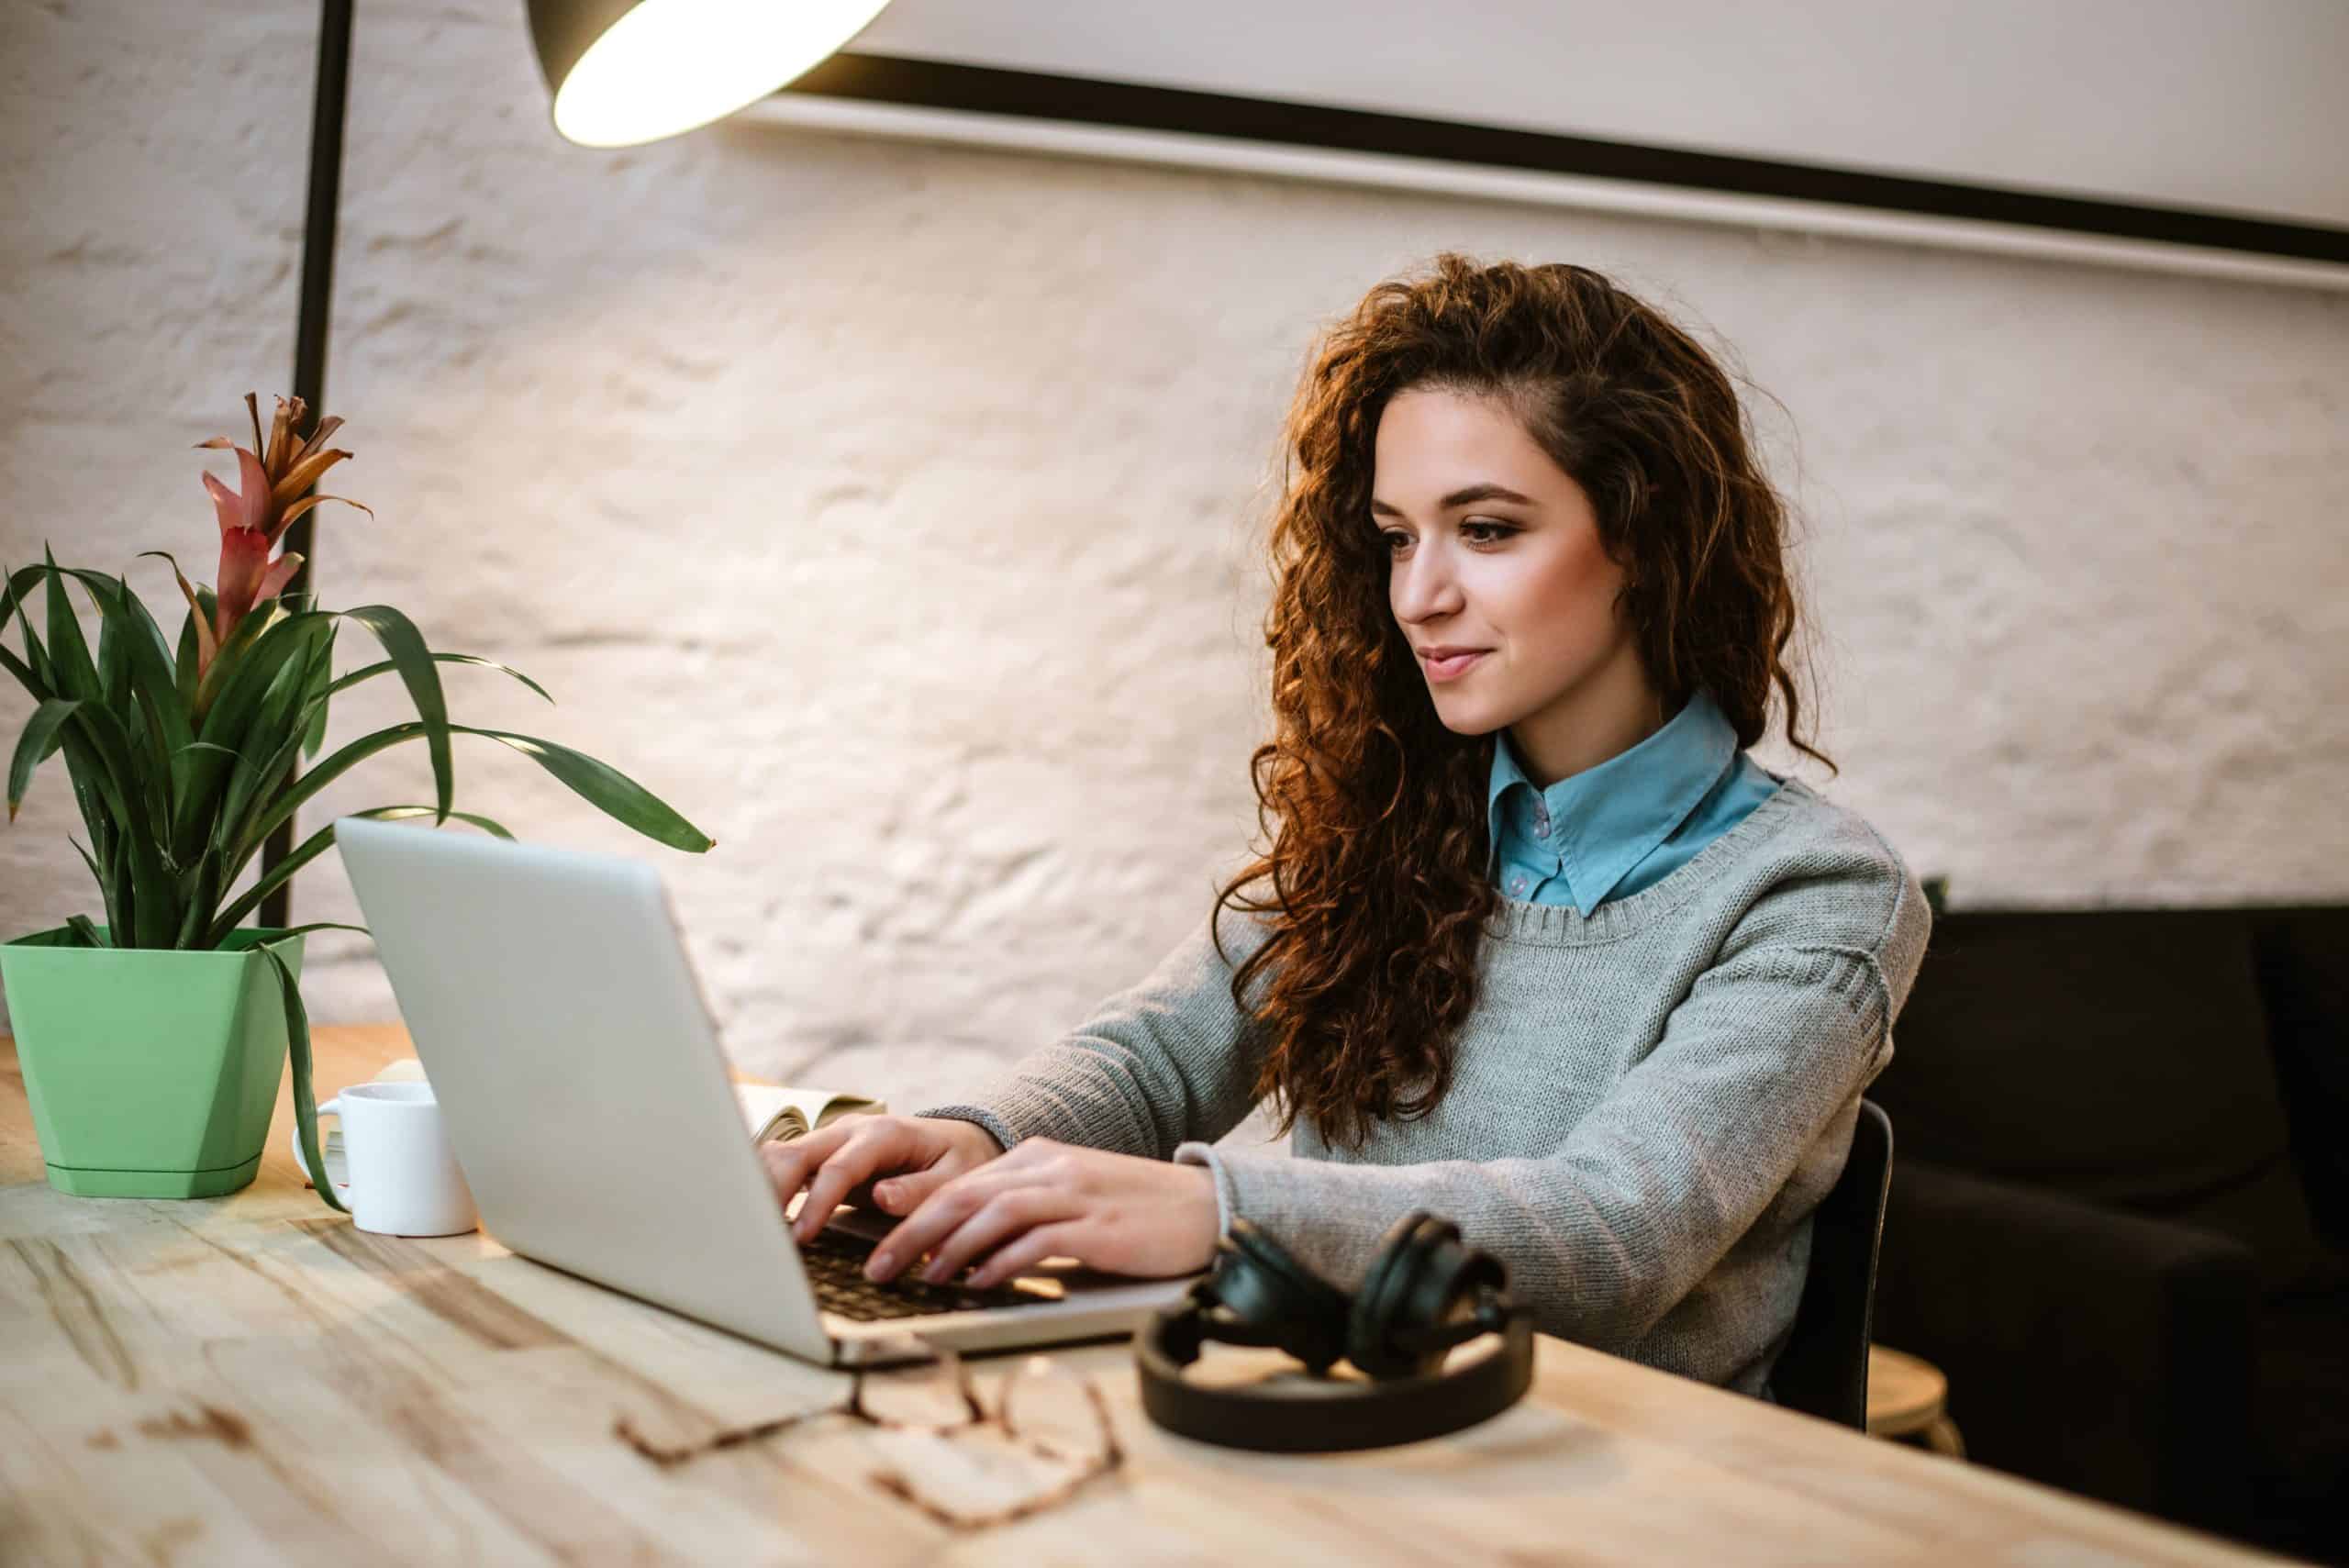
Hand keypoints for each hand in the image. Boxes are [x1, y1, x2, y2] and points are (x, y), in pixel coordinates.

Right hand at [759, 1113, 1004, 1243]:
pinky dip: (763, 1186)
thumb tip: (881, 1197)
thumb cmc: (958, 1163)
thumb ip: (921, 1189)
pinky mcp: (820, 1155)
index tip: (800, 1238)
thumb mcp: (956, 1176)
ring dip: (760, 1186)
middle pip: (794, 1152)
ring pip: (780, 1154)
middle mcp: (849, 1131)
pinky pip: (783, 1165)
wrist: (956, 1142)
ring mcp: (830, 1140)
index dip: (817, 1203)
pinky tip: (753, 1217)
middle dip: (771, 1190)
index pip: (838, 1168)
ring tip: (746, 1228)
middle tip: (757, 1235)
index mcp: (883, 1134)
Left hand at [862, 1137, 1219, 1289]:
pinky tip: (979, 1285)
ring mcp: (1073, 1194)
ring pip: (991, 1214)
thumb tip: (968, 1249)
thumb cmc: (1136, 1212)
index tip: (882, 1247)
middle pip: (963, 1195)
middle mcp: (1050, 1169)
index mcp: (1038, 1158)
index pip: (961, 1184)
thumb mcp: (1073, 1198)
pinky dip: (1000, 1263)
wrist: (1205, 1207)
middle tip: (879, 1268)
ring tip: (921, 1280)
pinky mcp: (1096, 1226)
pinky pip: (1035, 1241)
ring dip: (949, 1249)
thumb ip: (1025, 1211)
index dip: (915, 1215)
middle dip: (912, 1232)